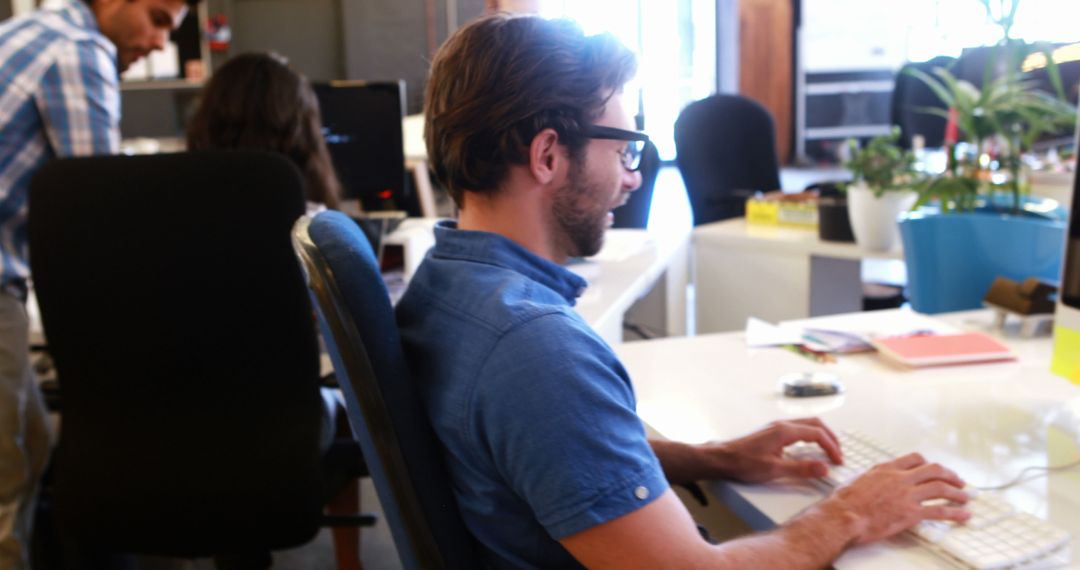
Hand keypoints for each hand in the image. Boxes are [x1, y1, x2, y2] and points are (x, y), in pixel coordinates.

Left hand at [706, 418, 843, 482]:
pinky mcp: (771, 432)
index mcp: (785, 431)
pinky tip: (808, 449)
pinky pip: (797, 429)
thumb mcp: (774, 470)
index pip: (817, 434)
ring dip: (820, 435)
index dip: (831, 447)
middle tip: (838, 453)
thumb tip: (824, 468)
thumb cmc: (743, 463)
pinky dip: (809, 436)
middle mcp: (782, 425)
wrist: (722, 458)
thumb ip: (801, 469)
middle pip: (815, 423)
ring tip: (828, 450)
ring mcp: (776, 427)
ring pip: (806, 424)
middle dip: (830, 437)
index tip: (838, 461)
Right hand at [827, 453, 969, 543]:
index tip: (935, 469)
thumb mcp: (858, 480)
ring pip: (940, 488)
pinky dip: (955, 513)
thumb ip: (873, 478)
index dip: (929, 464)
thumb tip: (874, 481)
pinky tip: (963, 515)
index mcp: (886, 469)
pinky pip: (939, 510)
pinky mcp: (911, 513)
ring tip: (966, 497)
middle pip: (933, 470)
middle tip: (958, 481)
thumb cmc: (845, 502)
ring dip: (957, 493)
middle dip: (950, 475)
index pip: (914, 459)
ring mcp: (907, 495)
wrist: (844, 516)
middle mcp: (900, 478)